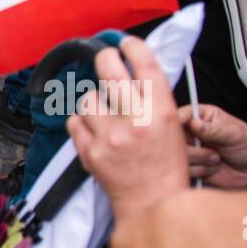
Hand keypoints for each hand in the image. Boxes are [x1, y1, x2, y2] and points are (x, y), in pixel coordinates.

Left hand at [66, 36, 189, 223]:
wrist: (153, 204)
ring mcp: (109, 137)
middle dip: (105, 58)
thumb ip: (154, 100)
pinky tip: (92, 128)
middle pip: (109, 70)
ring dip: (94, 101)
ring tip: (103, 111)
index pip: (145, 64)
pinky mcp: (90, 152)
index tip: (125, 43)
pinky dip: (81, 122)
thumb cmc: (166, 167)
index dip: (132, 46)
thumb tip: (135, 72)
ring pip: (88, 98)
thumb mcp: (172, 127)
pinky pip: (74, 123)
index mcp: (160, 111)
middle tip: (105, 58)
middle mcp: (134, 120)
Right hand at [180, 102, 246, 188]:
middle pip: (174, 139)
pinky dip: (200, 172)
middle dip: (194, 149)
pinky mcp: (190, 168)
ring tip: (217, 160)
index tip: (181, 125)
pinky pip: (184, 171)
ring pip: (179, 157)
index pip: (181, 115)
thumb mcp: (235, 134)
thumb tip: (194, 123)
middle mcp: (192, 133)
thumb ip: (214, 129)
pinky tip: (213, 169)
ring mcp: (190, 151)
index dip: (176, 121)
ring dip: (200, 161)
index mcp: (203, 117)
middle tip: (214, 152)